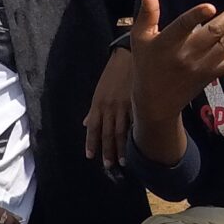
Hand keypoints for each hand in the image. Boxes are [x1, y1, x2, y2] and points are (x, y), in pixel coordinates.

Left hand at [85, 47, 133, 170]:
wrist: (127, 58)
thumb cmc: (112, 75)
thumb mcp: (99, 92)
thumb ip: (93, 110)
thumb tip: (86, 124)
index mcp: (98, 105)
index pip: (93, 128)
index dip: (91, 143)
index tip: (90, 157)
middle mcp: (109, 108)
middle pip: (106, 134)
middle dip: (107, 151)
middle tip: (108, 165)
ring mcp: (124, 106)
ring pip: (120, 132)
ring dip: (121, 148)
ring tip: (122, 162)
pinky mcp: (137, 103)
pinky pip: (135, 122)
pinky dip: (134, 134)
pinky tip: (136, 145)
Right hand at [130, 0, 223, 116]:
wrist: (156, 102)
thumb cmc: (147, 64)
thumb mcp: (140, 38)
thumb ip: (147, 11)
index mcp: (167, 43)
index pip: (182, 27)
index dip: (195, 17)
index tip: (210, 7)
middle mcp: (186, 55)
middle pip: (213, 33)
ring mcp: (201, 67)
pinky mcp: (211, 75)